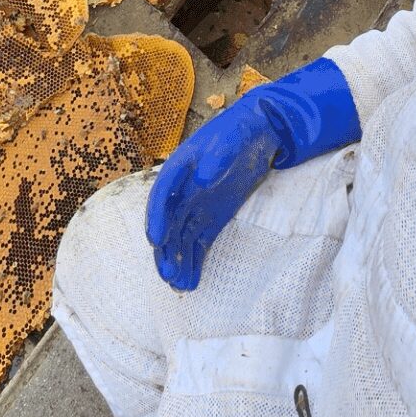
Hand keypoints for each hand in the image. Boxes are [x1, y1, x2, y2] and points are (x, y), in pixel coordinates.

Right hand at [145, 59, 361, 291]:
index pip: (163, 194)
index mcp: (180, 167)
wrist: (260, 132)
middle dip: (166, 249)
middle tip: (168, 274)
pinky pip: (197, 244)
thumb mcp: (233, 138)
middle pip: (168, 223)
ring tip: (179, 286)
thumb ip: (217, 158)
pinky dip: (193, 261)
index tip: (156, 239)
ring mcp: (196, 206)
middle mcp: (182, 190)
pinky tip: (190, 281)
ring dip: (177, 260)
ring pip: (180, 238)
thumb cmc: (241, 131)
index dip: (157, 217)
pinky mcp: (211, 219)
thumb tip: (201, 180)